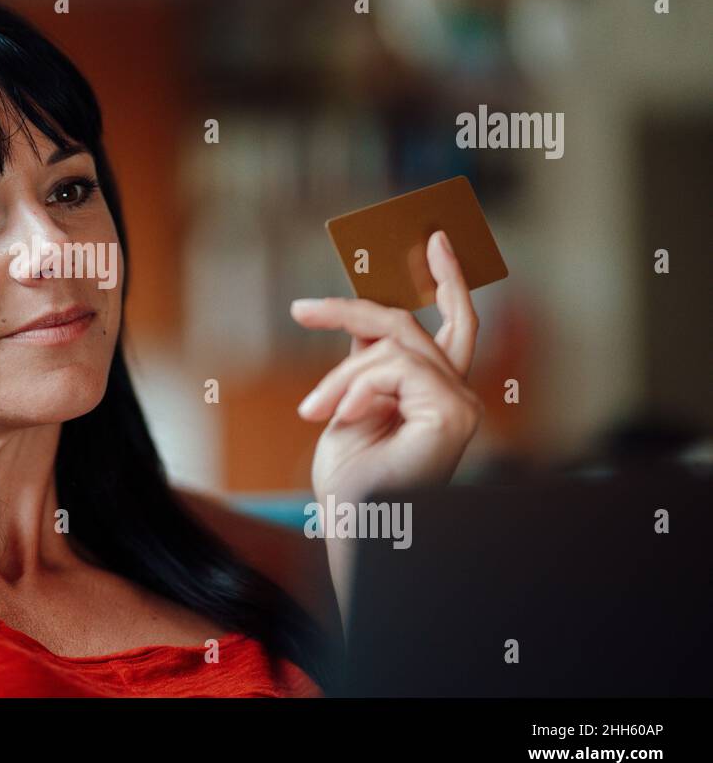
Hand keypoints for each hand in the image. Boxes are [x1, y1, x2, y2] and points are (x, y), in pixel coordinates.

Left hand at [290, 230, 482, 505]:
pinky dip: (357, 388)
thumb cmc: (353, 479)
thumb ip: (366, 361)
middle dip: (354, 310)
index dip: (448, 280)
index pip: (452, 325)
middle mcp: (455, 394)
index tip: (435, 240)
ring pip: (391, 346)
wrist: (354, 522)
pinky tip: (343, 417)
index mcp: (435, 392)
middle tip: (303, 309)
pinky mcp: (454, 412)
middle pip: (407, 326)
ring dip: (341, 377)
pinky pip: (394, 367)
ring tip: (316, 412)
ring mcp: (460, 404)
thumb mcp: (350, 402)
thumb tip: (363, 319)